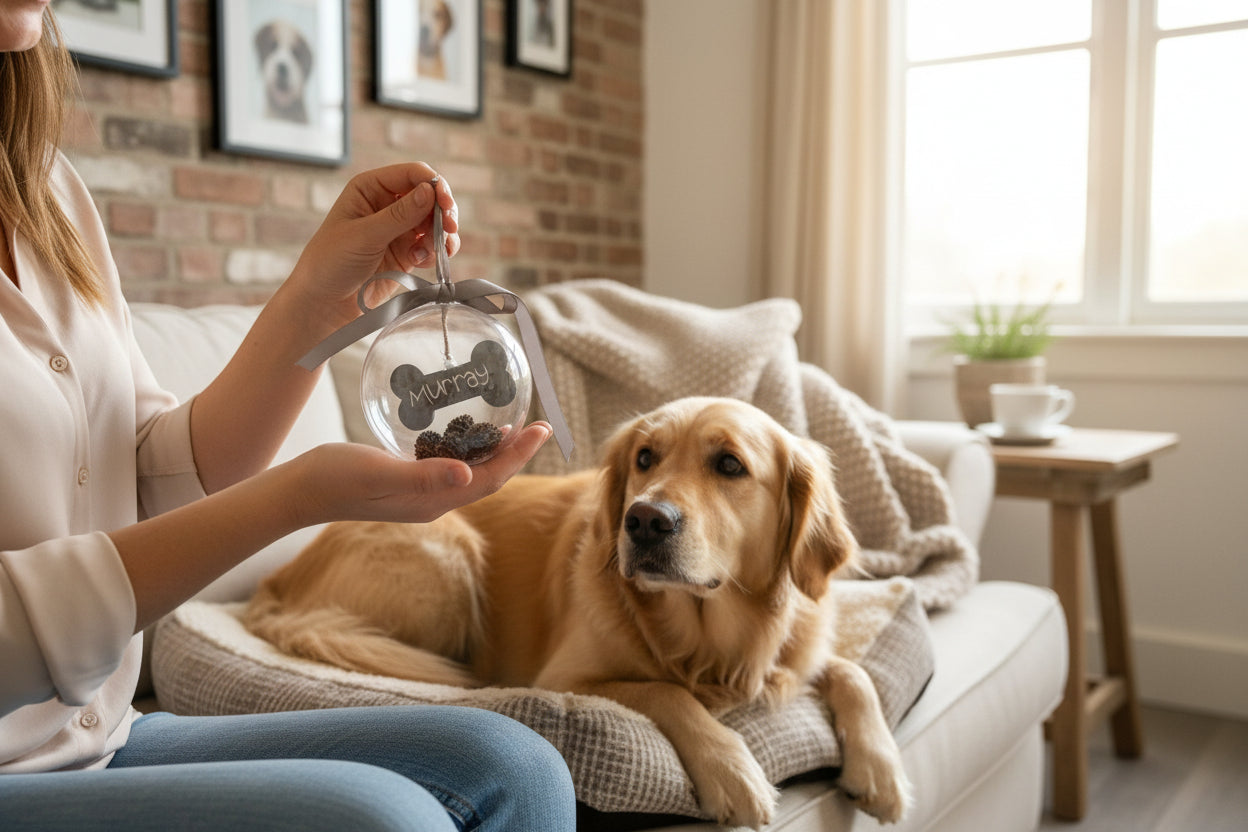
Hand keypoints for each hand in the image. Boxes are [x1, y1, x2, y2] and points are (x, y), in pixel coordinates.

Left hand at [285, 163, 461, 328]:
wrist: (324, 303)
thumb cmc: (330, 262)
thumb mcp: (364, 235)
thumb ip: (399, 214)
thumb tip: (430, 191)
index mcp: (370, 188)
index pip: (411, 174)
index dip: (433, 184)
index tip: (446, 204)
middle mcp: (386, 204)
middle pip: (429, 196)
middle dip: (442, 211)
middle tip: (450, 228)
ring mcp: (398, 229)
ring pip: (434, 222)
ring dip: (441, 234)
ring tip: (437, 250)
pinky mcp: (406, 253)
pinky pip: (431, 245)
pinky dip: (435, 252)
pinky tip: (422, 262)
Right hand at [286, 422, 551, 526]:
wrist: (298, 491)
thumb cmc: (334, 477)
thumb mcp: (378, 472)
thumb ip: (422, 475)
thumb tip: (467, 475)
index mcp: (433, 502)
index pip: (489, 480)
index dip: (518, 455)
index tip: (542, 429)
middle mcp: (433, 502)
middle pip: (487, 479)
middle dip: (516, 453)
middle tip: (540, 425)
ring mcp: (420, 494)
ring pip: (470, 474)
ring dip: (495, 452)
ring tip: (515, 429)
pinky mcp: (406, 482)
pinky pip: (450, 467)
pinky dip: (468, 450)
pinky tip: (467, 432)